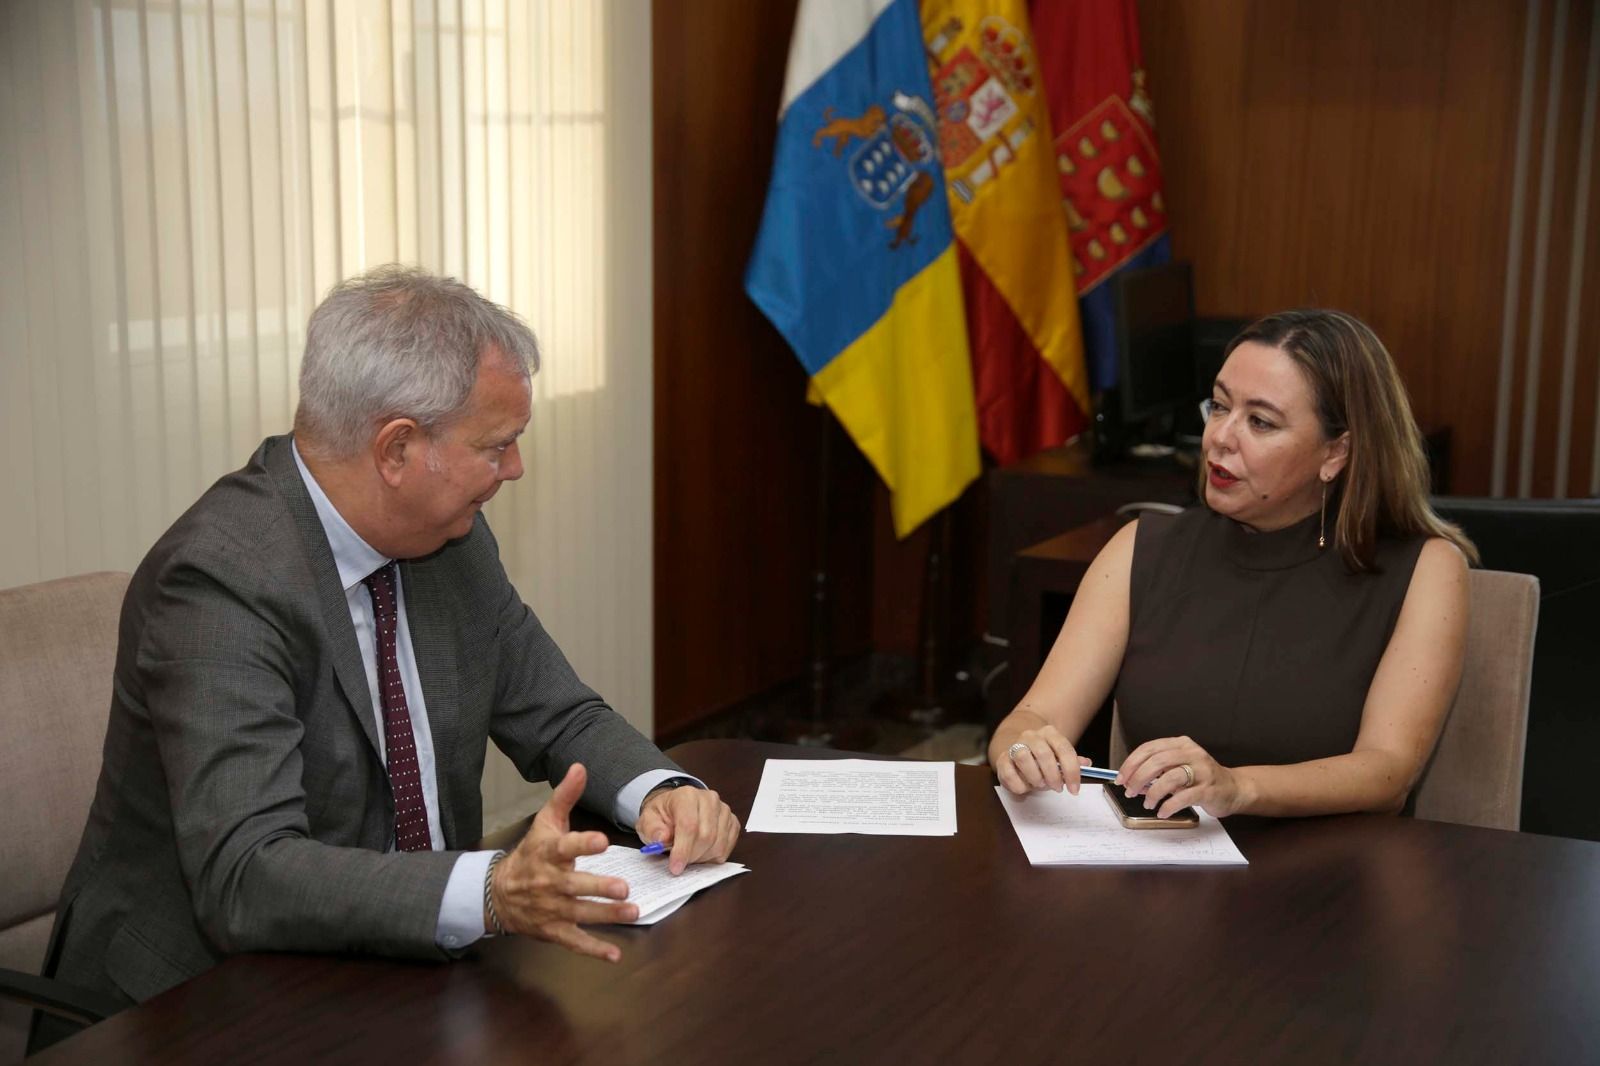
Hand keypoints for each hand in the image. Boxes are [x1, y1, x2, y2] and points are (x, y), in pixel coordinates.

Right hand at [489, 763, 635, 961]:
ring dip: (607, 916)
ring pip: (581, 914)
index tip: (601, 841)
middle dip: (598, 888)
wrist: (500, 892)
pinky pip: (575, 941)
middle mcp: (550, 883)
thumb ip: (565, 796)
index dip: (582, 844)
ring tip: (633, 913)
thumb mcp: (546, 822)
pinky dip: (594, 950)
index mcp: (549, 854)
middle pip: (574, 886)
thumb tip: (580, 766)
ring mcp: (552, 909)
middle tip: (623, 887)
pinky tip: (614, 955)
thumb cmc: (531, 853)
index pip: (565, 847)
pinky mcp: (555, 930)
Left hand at [635, 784, 740, 875]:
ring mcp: (724, 810)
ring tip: (690, 855)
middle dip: (692, 856)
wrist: (676, 808)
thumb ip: (653, 830)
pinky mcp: (732, 821)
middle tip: (680, 863)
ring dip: (703, 857)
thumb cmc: (663, 816)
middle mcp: (709, 799)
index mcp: (686, 795)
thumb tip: (662, 838)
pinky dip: (715, 856)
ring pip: (719, 844)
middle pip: (706, 836)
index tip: (675, 867)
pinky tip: (702, 852)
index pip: (689, 825)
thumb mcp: (648, 822)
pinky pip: (728, 846)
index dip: (683, 850)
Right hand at [990, 723, 1089, 795]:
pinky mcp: (1002, 759)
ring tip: (1040, 785)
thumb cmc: (1042, 758)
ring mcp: (1015, 745)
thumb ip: (1072, 761)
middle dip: (1053, 775)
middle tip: (1057, 788)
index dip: (1072, 771)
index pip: (1064, 749)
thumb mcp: (1059, 757)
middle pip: (1043, 753)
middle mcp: (1031, 736)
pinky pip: (1008, 771)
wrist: (1016, 749)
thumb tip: (1086, 764)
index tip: (1074, 789)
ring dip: (1034, 777)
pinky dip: (1018, 784)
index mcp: (1050, 733)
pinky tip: (1024, 788)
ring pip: (1023, 757)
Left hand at [1116, 736, 1248, 818]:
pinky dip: (1168, 805)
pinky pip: (1183, 797)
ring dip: (1152, 793)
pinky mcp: (1208, 789)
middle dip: (1138, 778)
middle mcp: (1191, 753)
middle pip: (1157, 762)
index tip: (1120, 778)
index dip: (1131, 763)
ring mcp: (1202, 770)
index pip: (1149, 748)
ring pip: (1169, 778)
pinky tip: (1162, 811)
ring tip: (1147, 803)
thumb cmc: (1201, 778)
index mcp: (1180, 744)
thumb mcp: (1178, 767)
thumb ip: (1157, 771)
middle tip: (1129, 792)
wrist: (1233, 788)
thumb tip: (1131, 781)